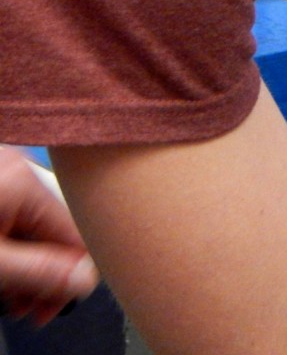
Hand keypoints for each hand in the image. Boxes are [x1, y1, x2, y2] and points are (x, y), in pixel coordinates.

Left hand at [0, 147, 98, 325]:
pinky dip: (15, 243)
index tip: (55, 306)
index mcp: (27, 182)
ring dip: (30, 263)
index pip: (79, 235)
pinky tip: (6, 268)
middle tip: (30, 308)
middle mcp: (23, 168)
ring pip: (37, 224)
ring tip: (12, 295)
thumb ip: (40, 270)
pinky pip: (20, 212)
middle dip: (46, 274)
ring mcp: (8, 172)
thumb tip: (88, 281)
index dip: (71, 277)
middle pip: (58, 230)